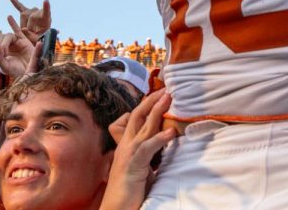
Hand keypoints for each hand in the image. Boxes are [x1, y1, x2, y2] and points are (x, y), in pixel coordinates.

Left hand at [0, 18, 34, 79]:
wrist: (30, 72)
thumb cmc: (17, 72)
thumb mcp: (5, 67)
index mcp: (3, 52)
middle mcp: (9, 45)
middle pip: (2, 38)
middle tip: (0, 50)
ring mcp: (17, 42)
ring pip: (9, 35)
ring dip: (4, 40)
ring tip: (3, 48)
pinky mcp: (24, 41)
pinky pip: (18, 31)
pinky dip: (13, 24)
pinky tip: (9, 17)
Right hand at [9, 0, 50, 43]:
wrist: (37, 37)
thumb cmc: (38, 39)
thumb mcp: (36, 40)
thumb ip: (30, 35)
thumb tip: (23, 29)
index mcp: (46, 19)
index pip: (46, 12)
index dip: (46, 6)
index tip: (46, 1)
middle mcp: (39, 13)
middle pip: (30, 16)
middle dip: (28, 26)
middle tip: (30, 32)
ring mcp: (32, 11)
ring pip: (24, 15)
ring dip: (23, 23)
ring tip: (28, 29)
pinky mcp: (26, 12)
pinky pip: (20, 7)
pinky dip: (15, 2)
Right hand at [100, 92, 176, 209]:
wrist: (116, 208)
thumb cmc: (129, 190)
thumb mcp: (141, 167)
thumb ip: (148, 153)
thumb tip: (163, 143)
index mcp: (126, 145)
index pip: (133, 118)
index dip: (146, 106)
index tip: (159, 95)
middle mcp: (125, 146)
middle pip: (137, 116)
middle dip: (151, 101)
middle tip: (166, 89)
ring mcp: (128, 154)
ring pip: (143, 126)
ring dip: (157, 111)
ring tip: (169, 99)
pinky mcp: (134, 165)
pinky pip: (147, 147)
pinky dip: (160, 138)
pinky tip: (171, 131)